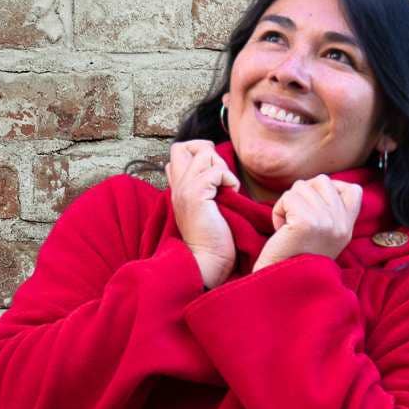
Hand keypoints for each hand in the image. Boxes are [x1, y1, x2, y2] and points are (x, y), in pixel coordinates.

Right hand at [165, 140, 240, 288]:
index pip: (178, 155)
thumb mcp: (207, 209)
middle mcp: (177, 186)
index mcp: (177, 190)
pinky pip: (216, 170)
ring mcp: (184, 189)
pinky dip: (229, 180)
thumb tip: (219, 174)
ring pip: (204, 153)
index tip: (215, 176)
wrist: (208, 262)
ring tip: (227, 189)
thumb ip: (207, 190)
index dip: (197, 156)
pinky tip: (232, 196)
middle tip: (220, 176)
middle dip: (206, 151)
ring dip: (222, 167)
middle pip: (182, 146)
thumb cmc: (214, 241)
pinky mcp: (196, 195)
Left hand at [253, 175, 362, 271]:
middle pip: (321, 181)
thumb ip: (329, 210)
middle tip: (297, 222)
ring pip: (301, 186)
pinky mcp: (307, 222)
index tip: (315, 209)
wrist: (282, 285)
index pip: (353, 190)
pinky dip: (278, 211)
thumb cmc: (294, 258)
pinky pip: (288, 197)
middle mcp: (341, 224)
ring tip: (289, 228)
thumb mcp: (324, 235)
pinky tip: (282, 231)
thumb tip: (320, 181)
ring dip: (288, 204)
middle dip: (303, 196)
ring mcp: (326, 222)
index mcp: (347, 228)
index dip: (332, 189)